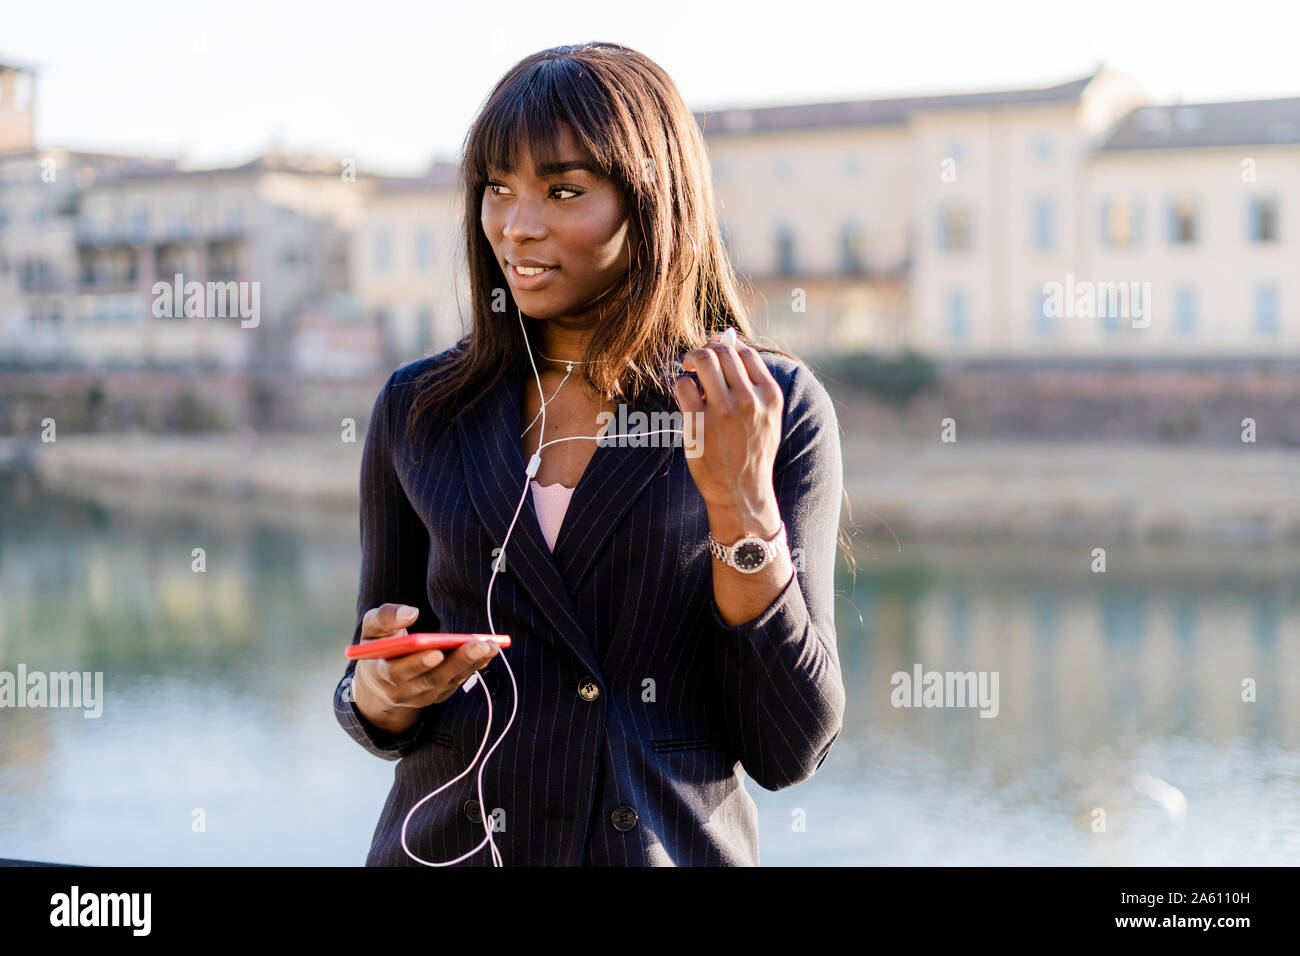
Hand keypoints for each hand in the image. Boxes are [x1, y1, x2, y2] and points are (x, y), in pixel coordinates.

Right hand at [351, 603, 498, 735]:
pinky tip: (489, 651)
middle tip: (480, 645)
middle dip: (458, 662)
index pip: (398, 672)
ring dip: (471, 664)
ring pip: (449, 682)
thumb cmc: (379, 645)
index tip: (436, 651)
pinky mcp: (439, 694)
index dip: (417, 664)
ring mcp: (422, 696)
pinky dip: (474, 667)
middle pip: (432, 679)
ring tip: (491, 646)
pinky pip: (458, 681)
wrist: (380, 681)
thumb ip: (386, 617)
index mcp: (380, 673)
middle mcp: (402, 691)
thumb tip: (410, 612)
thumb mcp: (373, 628)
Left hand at [674, 328, 783, 525]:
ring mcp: (724, 412)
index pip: (744, 352)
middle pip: (721, 351)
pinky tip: (684, 396)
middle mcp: (750, 400)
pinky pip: (682, 385)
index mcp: (770, 395)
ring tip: (687, 371)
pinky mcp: (698, 424)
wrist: (742, 493)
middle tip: (695, 363)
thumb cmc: (751, 450)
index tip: (715, 358)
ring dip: (689, 360)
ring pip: (702, 360)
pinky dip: (679, 384)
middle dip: (704, 351)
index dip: (725, 348)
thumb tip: (729, 337)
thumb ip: (753, 379)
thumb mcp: (767, 415)